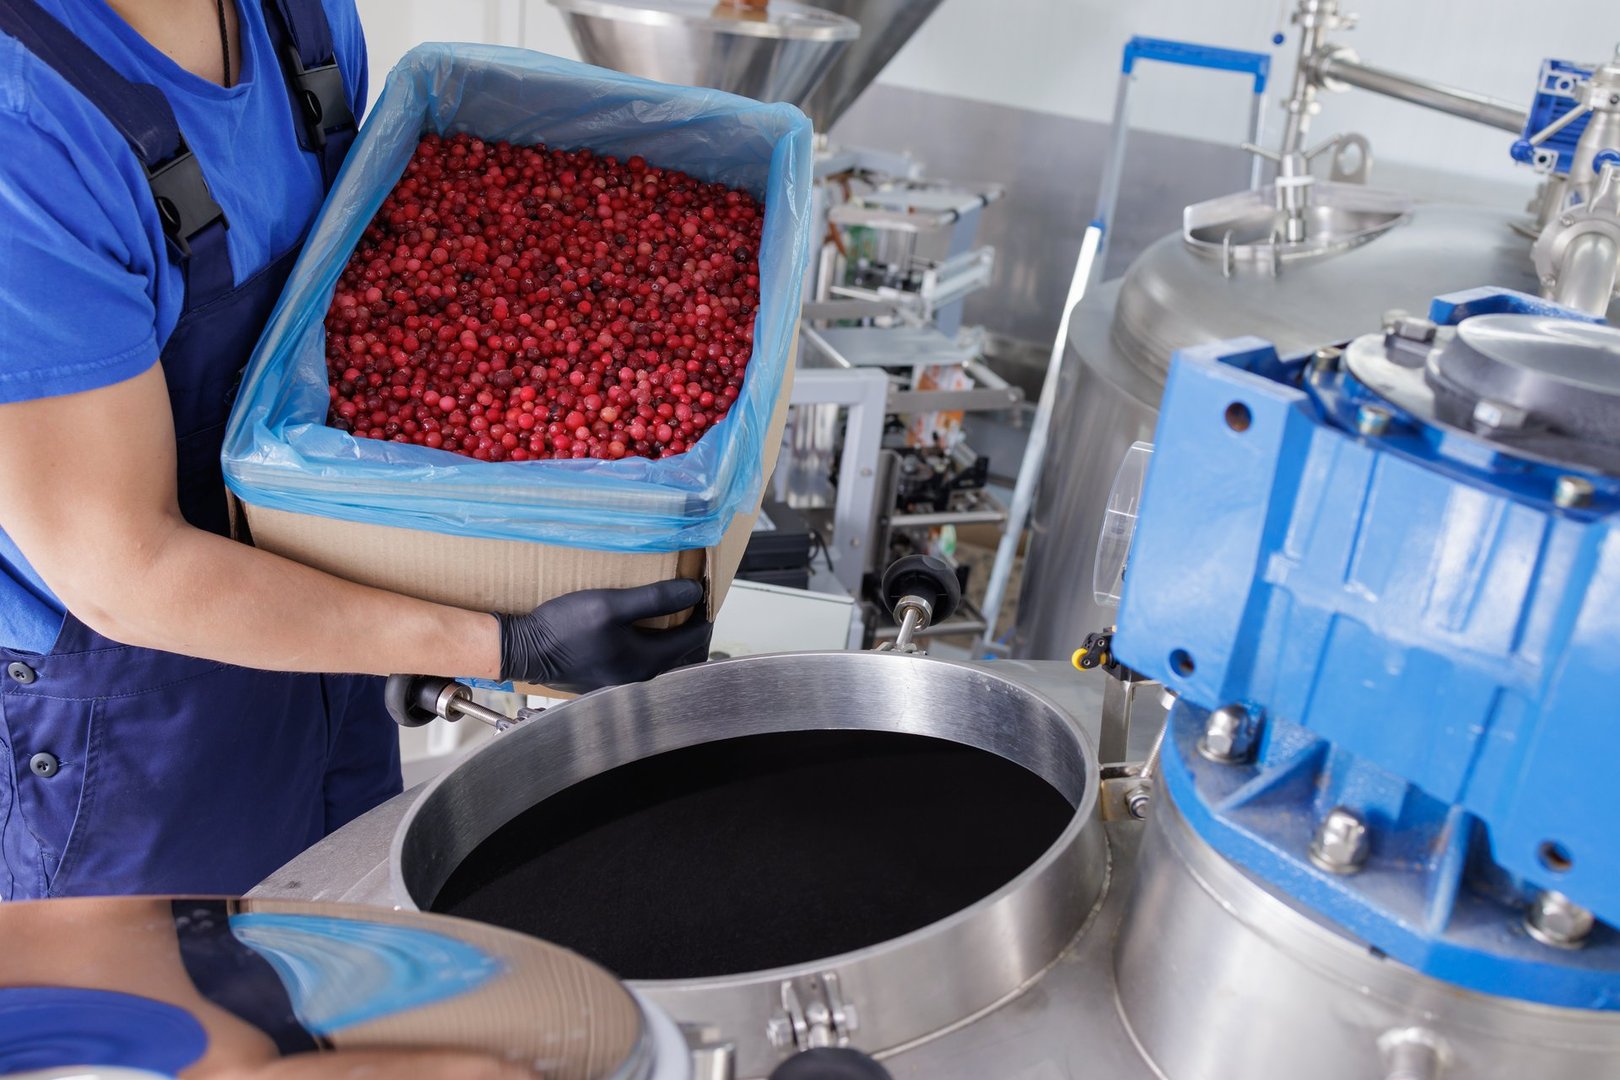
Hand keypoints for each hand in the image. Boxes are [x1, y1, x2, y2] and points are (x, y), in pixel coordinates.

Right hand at [496, 578, 710, 692]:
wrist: (523, 650)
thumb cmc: (563, 629)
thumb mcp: (611, 605)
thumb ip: (655, 598)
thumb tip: (694, 592)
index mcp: (648, 662)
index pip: (695, 638)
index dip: (704, 611)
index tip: (703, 589)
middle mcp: (639, 677)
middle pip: (684, 653)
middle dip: (694, 626)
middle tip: (693, 600)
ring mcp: (622, 680)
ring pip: (665, 658)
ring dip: (674, 635)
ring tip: (672, 610)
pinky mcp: (606, 677)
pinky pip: (643, 660)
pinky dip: (653, 643)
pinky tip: (642, 627)